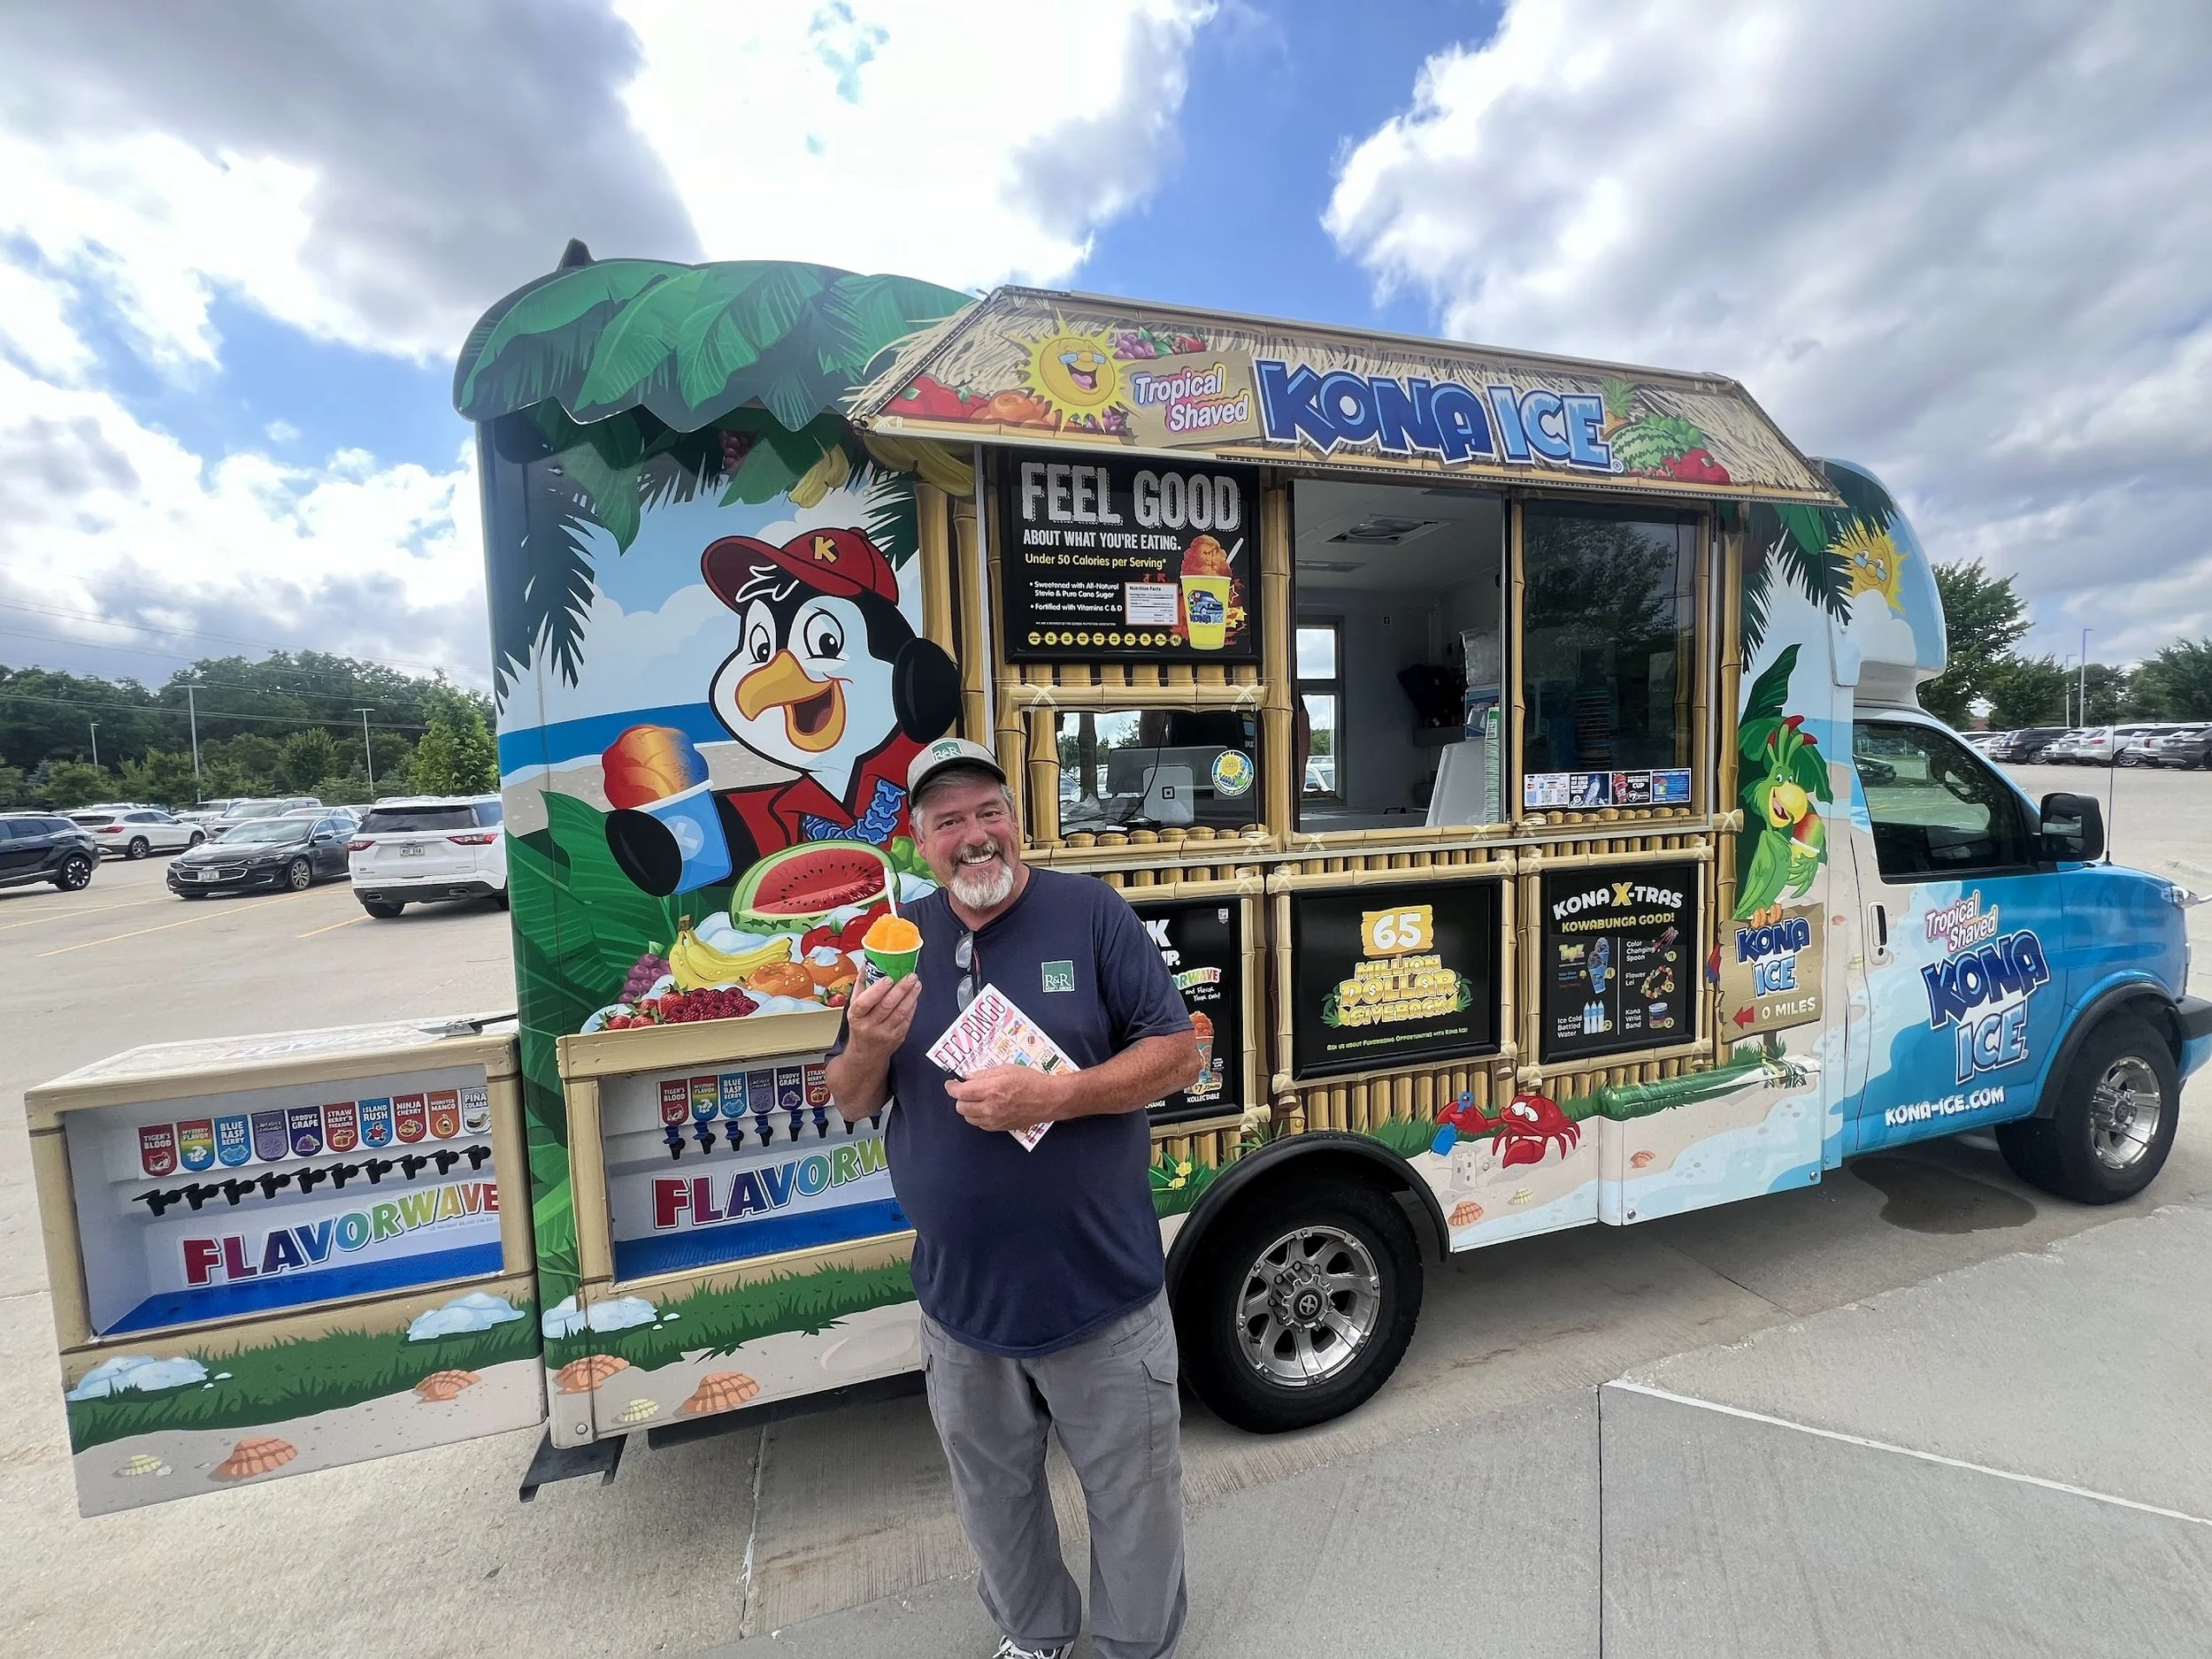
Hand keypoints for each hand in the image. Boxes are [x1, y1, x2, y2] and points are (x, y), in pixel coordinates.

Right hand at [845, 972, 920, 1057]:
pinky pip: (907, 1019)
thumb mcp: (853, 1007)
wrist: (866, 1054)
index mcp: (857, 1016)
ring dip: (911, 996)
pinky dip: (912, 1006)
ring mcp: (885, 1033)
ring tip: (916, 984)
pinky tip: (914, 996)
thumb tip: (866, 964)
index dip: (878, 990)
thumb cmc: (860, 1026)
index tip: (888, 978)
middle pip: (887, 1005)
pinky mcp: (897, 1037)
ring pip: (900, 1012)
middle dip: (901, 989)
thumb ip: (860, 985)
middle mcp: (870, 1025)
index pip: (865, 1002)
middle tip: (910, 976)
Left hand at [946, 1064, 1065, 1133]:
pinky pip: (980, 1125)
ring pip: (969, 1118)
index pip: (960, 1092)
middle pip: (961, 1107)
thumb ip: (984, 1073)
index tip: (950, 1084)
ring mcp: (995, 1120)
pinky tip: (985, 1108)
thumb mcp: (1007, 1069)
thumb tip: (967, 1077)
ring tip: (976, 1099)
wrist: (1049, 1099)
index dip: (951, 1088)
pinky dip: (978, 1117)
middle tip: (965, 1090)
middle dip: (959, 1097)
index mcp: (991, 1089)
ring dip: (968, 1108)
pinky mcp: (1000, 1128)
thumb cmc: (1031, 1081)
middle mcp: (990, 1107)